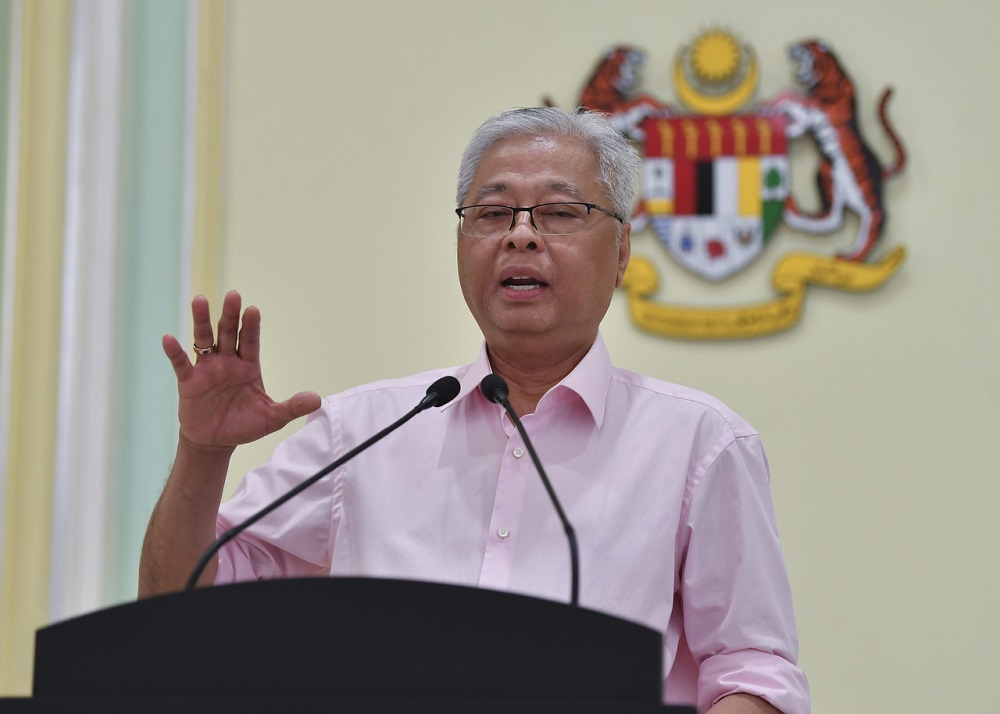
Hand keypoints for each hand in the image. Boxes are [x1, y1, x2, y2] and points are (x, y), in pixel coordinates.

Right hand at [162, 290, 321, 453]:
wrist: (216, 442)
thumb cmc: (244, 425)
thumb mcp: (272, 418)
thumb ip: (292, 407)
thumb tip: (317, 400)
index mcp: (248, 365)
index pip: (250, 341)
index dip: (250, 326)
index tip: (253, 310)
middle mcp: (227, 361)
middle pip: (228, 333)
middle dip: (230, 315)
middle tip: (233, 295)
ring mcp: (207, 369)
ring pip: (204, 340)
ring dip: (201, 321)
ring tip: (200, 300)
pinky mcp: (189, 382)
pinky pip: (181, 364)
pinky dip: (175, 352)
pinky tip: (169, 339)